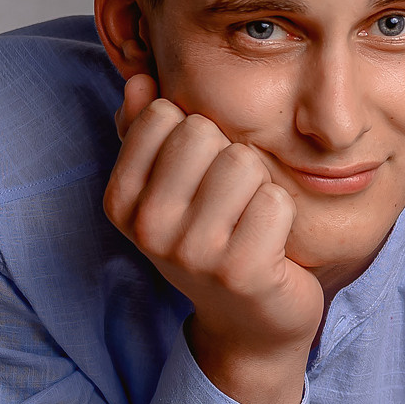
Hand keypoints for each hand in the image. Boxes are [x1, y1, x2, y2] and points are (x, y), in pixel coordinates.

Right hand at [103, 74, 325, 403]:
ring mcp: (192, 253)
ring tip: (249, 222)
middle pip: (204, 131)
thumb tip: (140, 79)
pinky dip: (282, 214)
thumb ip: (147, 132)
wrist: (250, 323)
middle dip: (229, 157)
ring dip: (259, 186)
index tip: (199, 179)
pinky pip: (276, 199)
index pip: (165, 115)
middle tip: (229, 203)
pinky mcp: (241, 272)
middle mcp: (148, 228)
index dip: (198, 138)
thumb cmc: (212, 242)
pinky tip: (270, 244)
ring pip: (243, 161)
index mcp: (122, 200)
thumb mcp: (170, 189)